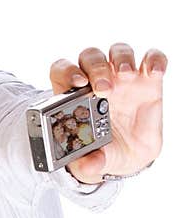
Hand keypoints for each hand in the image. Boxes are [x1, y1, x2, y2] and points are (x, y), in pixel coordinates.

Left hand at [49, 43, 164, 183]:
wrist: (129, 156)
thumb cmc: (103, 150)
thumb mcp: (94, 159)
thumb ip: (88, 162)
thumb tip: (86, 166)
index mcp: (75, 96)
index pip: (63, 70)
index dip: (67, 71)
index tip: (78, 83)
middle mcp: (97, 81)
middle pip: (90, 57)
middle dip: (96, 68)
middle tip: (104, 89)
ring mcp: (122, 78)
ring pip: (118, 51)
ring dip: (121, 58)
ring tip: (126, 75)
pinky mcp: (148, 80)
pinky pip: (152, 59)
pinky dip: (155, 60)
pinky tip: (155, 72)